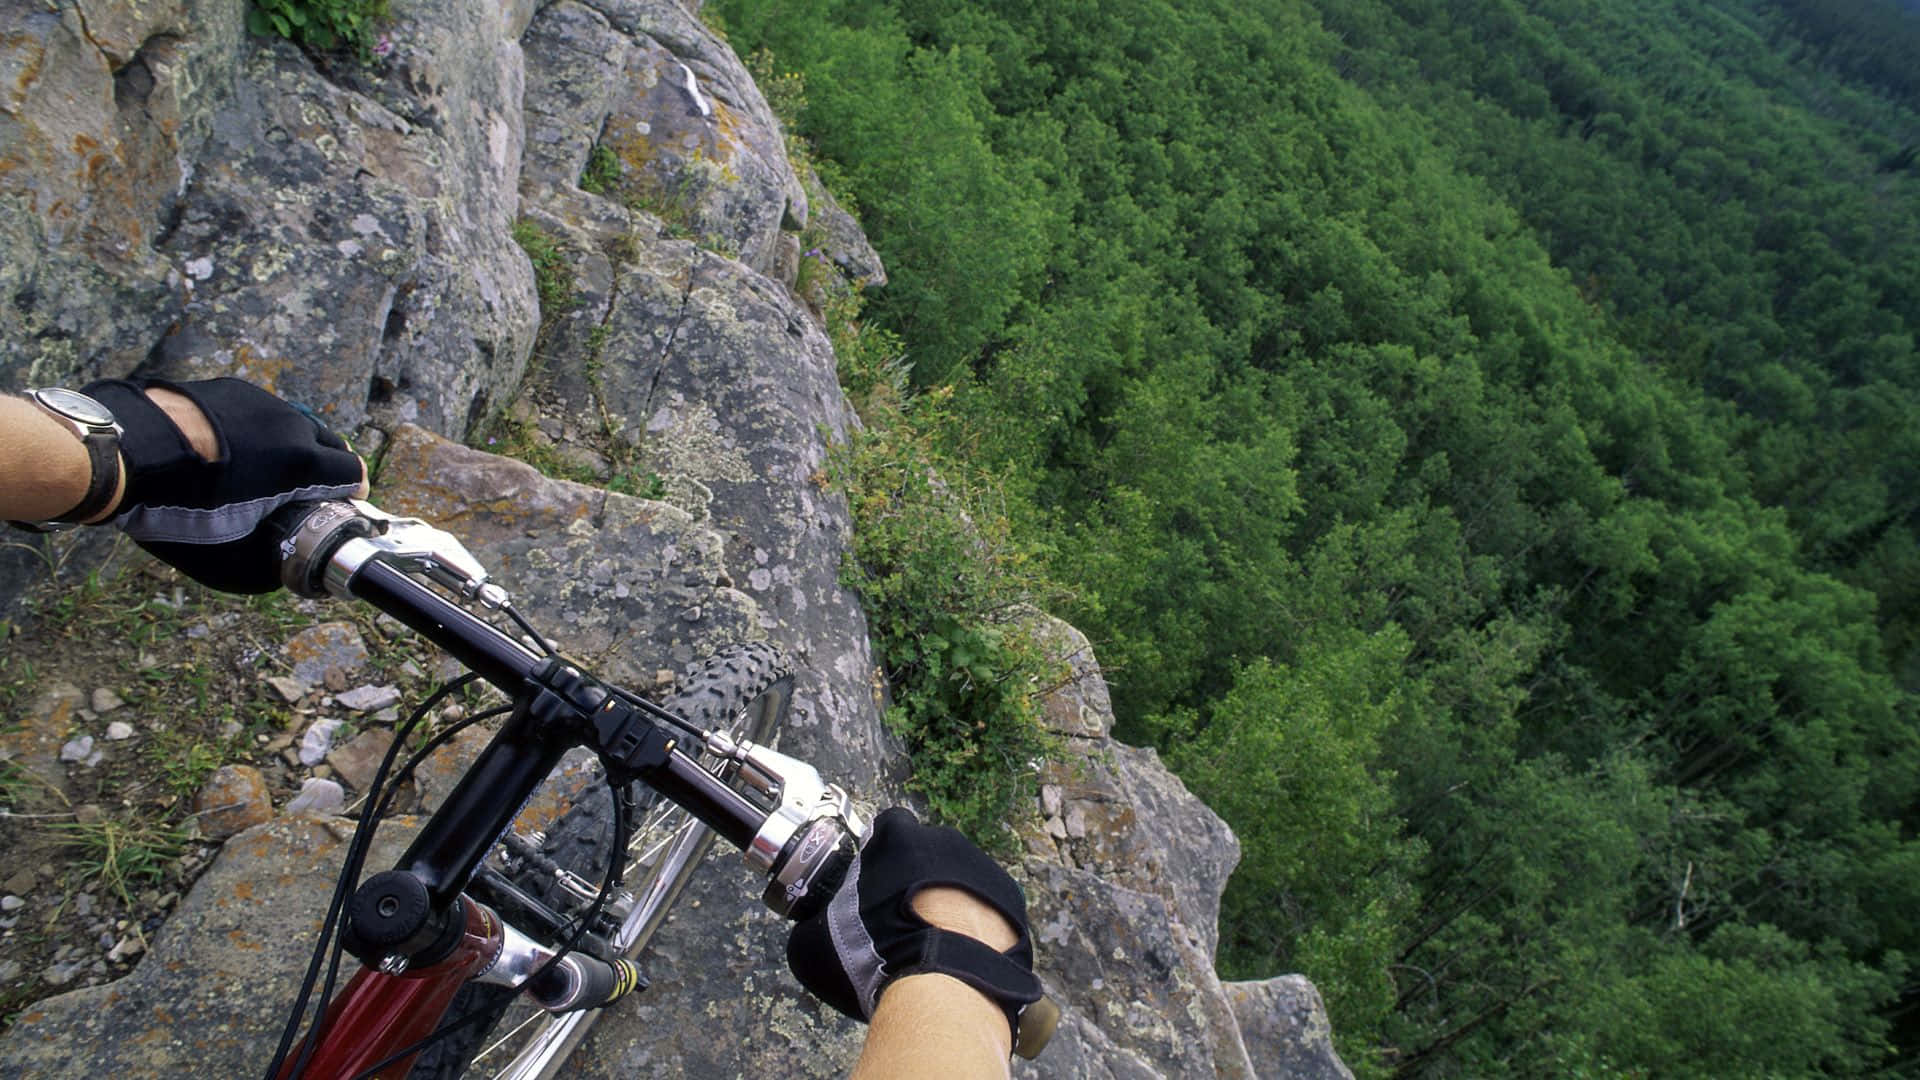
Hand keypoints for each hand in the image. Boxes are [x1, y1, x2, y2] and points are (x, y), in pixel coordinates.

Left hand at [84, 377, 368, 592]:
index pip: (352, 471)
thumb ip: (266, 565)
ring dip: (293, 445)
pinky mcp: (228, 388)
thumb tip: (282, 575)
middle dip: (328, 467)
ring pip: (294, 423)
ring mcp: (258, 401)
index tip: (344, 503)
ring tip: (269, 468)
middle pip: (330, 442)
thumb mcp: (228, 554)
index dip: (352, 491)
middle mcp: (288, 423)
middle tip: (310, 490)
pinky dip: (260, 430)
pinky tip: (234, 448)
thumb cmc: (179, 506)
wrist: (126, 453)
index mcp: (300, 461)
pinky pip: (260, 411)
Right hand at [786, 808, 1041, 1039]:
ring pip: (961, 880)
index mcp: (898, 837)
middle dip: (916, 881)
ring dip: (949, 903)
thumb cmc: (874, 955)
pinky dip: (978, 926)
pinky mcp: (1012, 901)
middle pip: (927, 853)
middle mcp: (945, 841)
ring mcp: (984, 869)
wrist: (945, 984)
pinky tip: (963, 955)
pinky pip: (988, 908)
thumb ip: (816, 926)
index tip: (874, 886)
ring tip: (935, 945)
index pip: (887, 827)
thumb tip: (814, 934)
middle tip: (902, 923)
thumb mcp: (814, 945)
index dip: (879, 855)